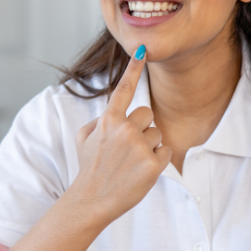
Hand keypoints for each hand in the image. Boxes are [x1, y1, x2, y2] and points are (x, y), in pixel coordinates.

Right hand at [69, 46, 170, 224]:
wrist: (91, 200)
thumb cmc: (89, 168)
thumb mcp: (84, 138)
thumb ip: (100, 119)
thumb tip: (115, 111)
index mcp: (108, 120)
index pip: (124, 89)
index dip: (134, 68)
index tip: (143, 50)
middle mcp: (124, 130)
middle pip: (147, 114)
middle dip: (141, 128)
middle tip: (127, 149)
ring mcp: (139, 147)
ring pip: (157, 133)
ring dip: (149, 146)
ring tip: (131, 163)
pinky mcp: (153, 164)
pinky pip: (166, 151)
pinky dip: (157, 161)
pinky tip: (140, 171)